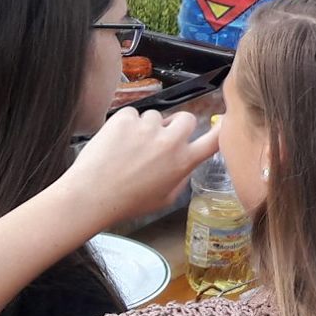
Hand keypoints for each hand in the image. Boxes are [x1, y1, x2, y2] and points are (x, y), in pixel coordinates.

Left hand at [58, 108, 219, 227]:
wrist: (91, 195)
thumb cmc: (127, 202)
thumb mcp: (165, 199)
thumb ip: (181, 177)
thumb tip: (186, 163)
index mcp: (183, 162)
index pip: (214, 140)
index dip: (222, 128)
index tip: (223, 121)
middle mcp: (170, 142)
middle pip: (186, 118)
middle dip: (176, 125)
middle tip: (161, 138)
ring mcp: (147, 127)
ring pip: (155, 117)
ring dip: (146, 127)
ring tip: (129, 149)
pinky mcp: (125, 118)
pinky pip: (131, 113)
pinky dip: (125, 124)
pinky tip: (116, 142)